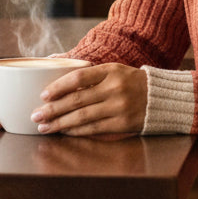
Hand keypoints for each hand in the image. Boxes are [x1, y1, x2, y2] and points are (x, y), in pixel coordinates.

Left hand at [30, 63, 147, 136]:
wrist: (161, 98)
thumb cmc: (132, 83)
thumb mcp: (114, 70)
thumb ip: (90, 73)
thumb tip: (57, 67)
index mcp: (111, 70)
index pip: (79, 77)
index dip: (59, 87)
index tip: (43, 95)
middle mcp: (115, 88)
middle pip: (77, 100)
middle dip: (53, 109)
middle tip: (36, 115)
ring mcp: (119, 107)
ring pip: (82, 117)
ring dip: (60, 124)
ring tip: (44, 127)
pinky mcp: (122, 124)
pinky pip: (94, 129)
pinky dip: (76, 131)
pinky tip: (64, 132)